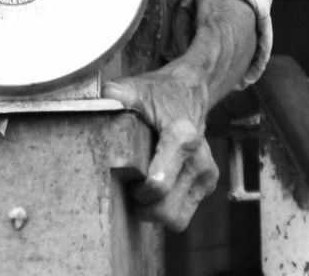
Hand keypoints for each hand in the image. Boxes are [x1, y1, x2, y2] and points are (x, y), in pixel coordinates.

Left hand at [103, 63, 217, 230]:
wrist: (187, 92)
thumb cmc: (156, 94)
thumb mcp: (134, 89)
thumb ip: (117, 95)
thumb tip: (100, 104)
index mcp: (183, 137)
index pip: (158, 184)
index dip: (136, 189)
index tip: (126, 175)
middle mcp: (199, 158)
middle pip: (166, 209)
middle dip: (142, 206)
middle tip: (128, 188)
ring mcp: (206, 173)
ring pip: (176, 219)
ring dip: (154, 212)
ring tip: (141, 191)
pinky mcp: (208, 184)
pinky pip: (183, 214)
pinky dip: (166, 209)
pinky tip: (155, 188)